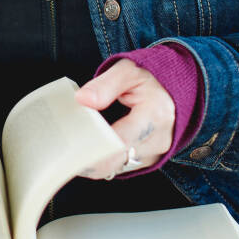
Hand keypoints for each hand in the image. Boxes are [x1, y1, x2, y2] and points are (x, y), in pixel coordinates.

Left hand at [74, 60, 174, 179]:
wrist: (173, 92)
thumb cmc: (151, 79)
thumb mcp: (129, 70)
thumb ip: (105, 85)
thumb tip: (82, 99)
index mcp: (156, 115)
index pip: (119, 142)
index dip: (93, 148)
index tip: (71, 147)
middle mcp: (159, 140)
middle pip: (115, 160)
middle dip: (88, 156)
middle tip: (65, 147)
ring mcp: (154, 154)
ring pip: (115, 167)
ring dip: (94, 159)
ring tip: (77, 142)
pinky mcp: (148, 161)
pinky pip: (119, 167)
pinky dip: (103, 159)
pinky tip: (91, 146)